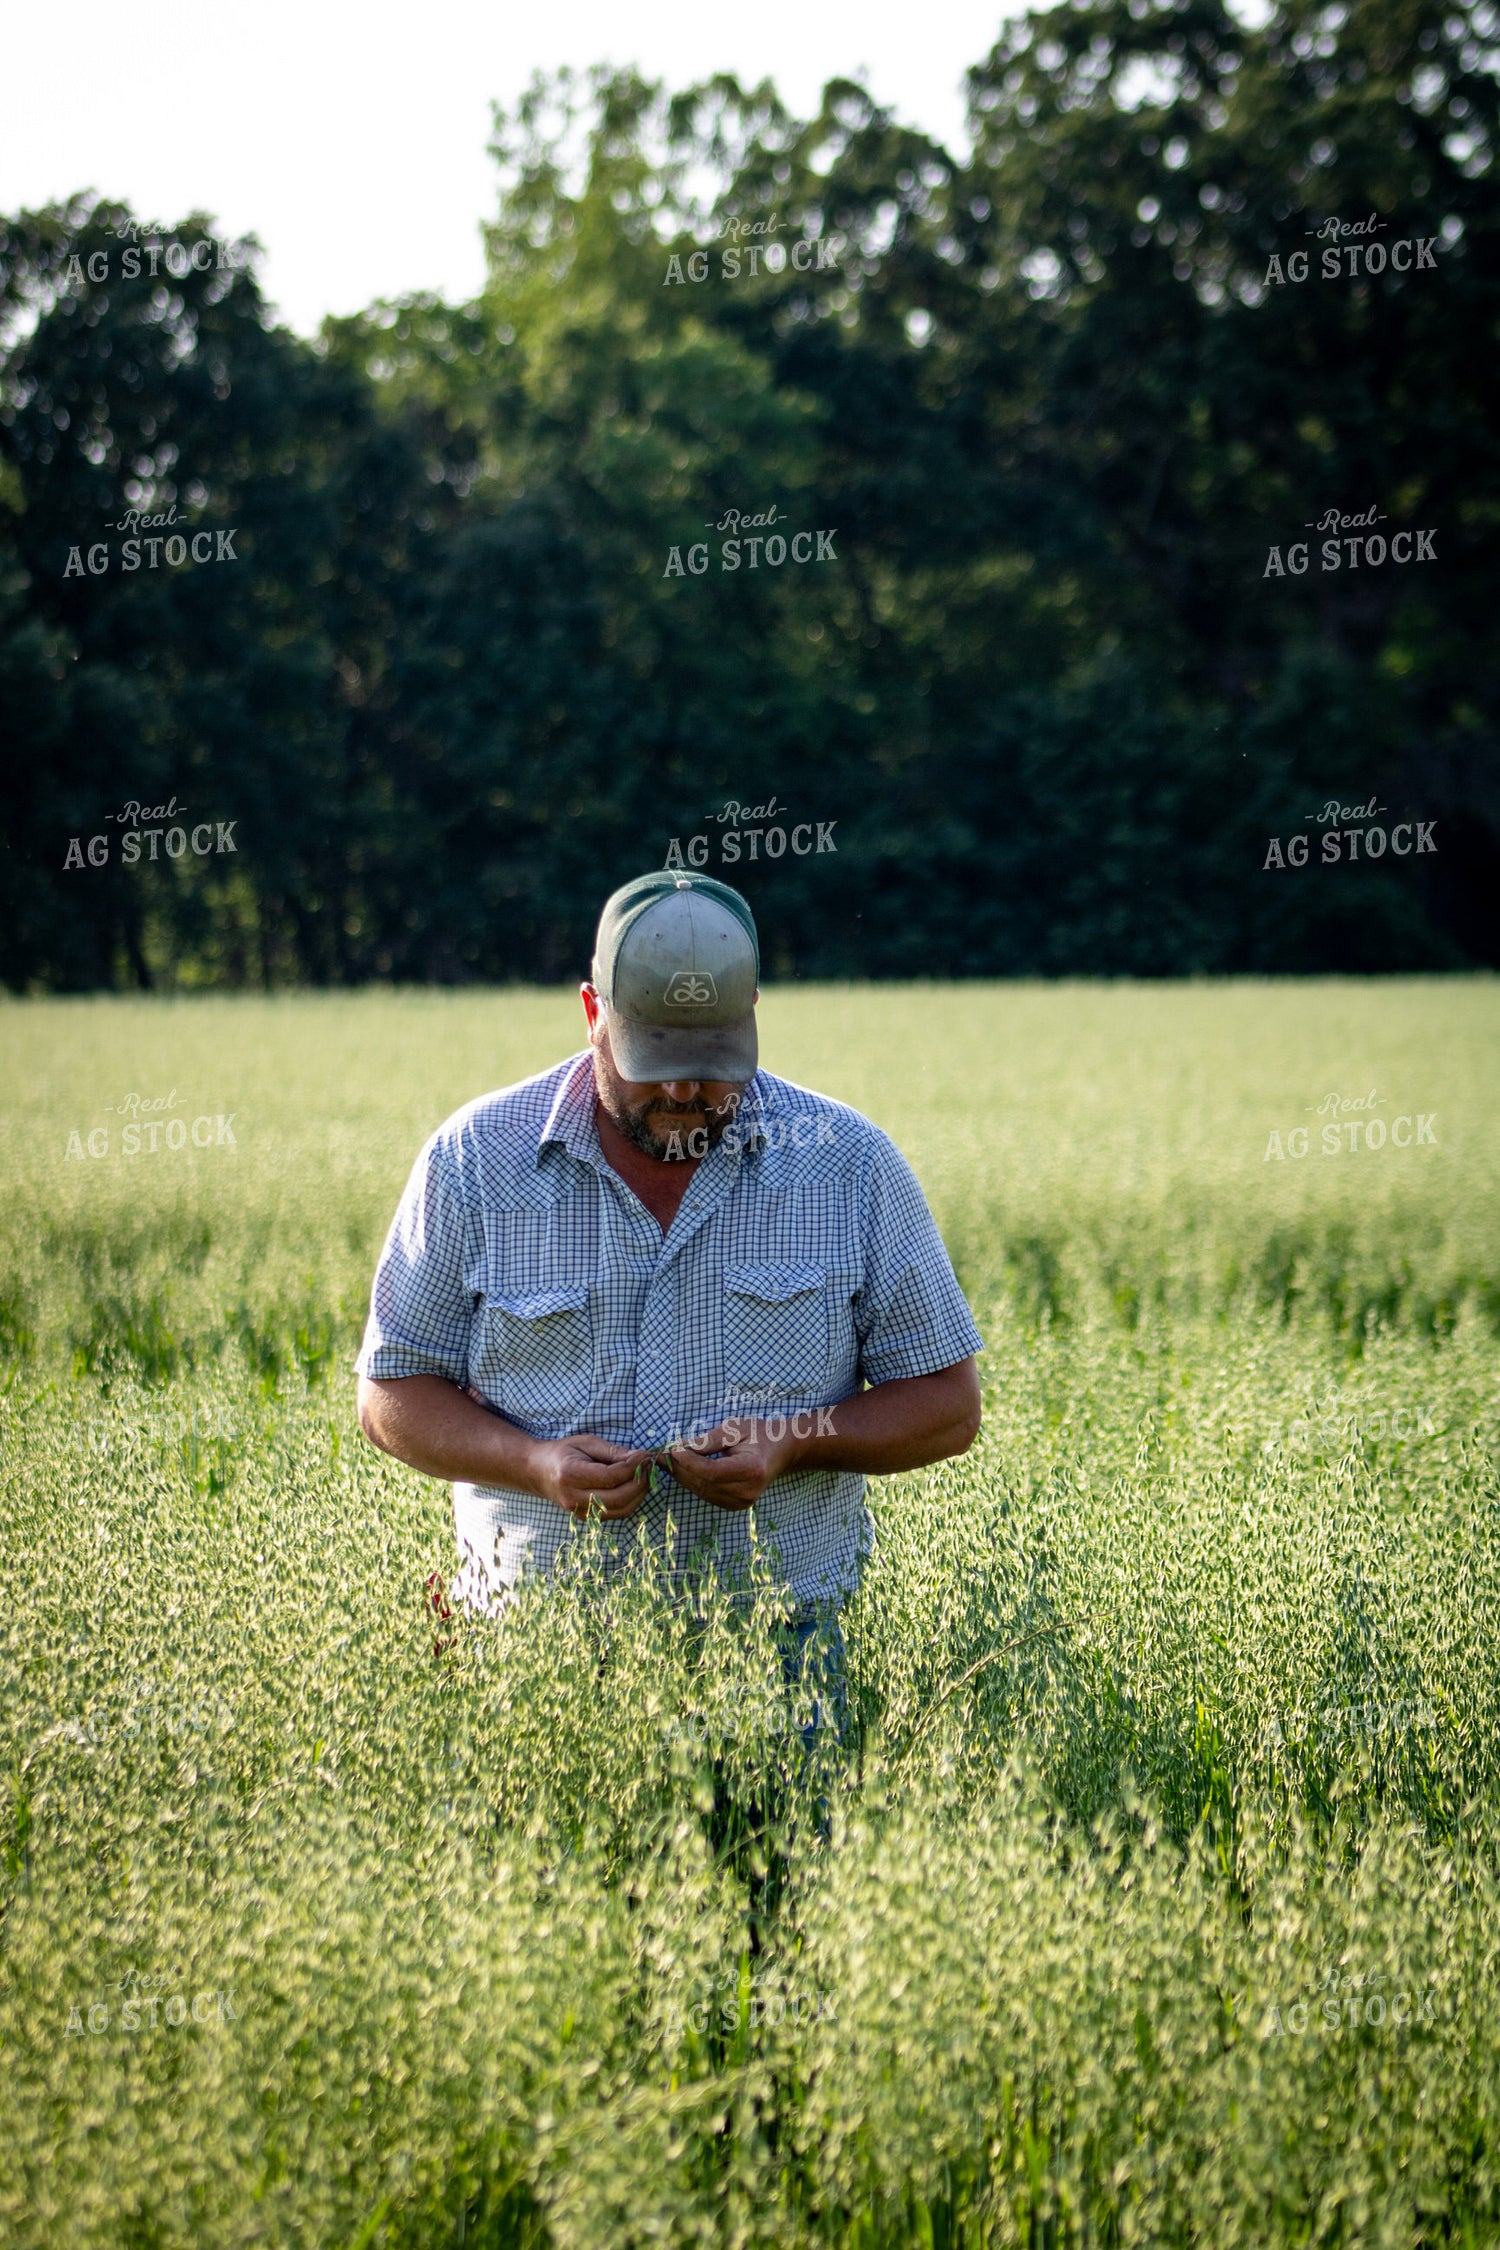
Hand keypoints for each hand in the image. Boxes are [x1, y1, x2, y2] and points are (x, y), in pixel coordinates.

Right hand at [530, 1433, 653, 1520]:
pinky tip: (634, 1486)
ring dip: (639, 1493)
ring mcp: (579, 1512)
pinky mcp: (586, 1518)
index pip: (611, 1477)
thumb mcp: (586, 1443)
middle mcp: (574, 1498)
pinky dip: (631, 1501)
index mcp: (570, 1475)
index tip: (646, 1456)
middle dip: (640, 1482)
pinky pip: (616, 1514)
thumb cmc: (562, 1452)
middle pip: (618, 1498)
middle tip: (649, 1466)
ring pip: (621, 1510)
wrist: (537, 1471)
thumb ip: (613, 1452)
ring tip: (645, 1475)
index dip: (633, 1467)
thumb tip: (640, 1458)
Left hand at [653, 1416, 800, 1511]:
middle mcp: (747, 1491)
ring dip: (681, 1476)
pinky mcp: (735, 1505)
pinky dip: (691, 1482)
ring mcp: (742, 1502)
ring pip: (702, 1491)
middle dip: (679, 1469)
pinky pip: (706, 1494)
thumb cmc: (759, 1434)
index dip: (689, 1462)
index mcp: (751, 1470)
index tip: (672, 1448)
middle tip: (660, 1454)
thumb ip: (710, 1439)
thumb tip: (682, 1447)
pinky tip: (680, 1470)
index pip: (712, 1471)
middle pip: (704, 1483)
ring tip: (665, 1460)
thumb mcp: (736, 1428)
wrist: (780, 1451)